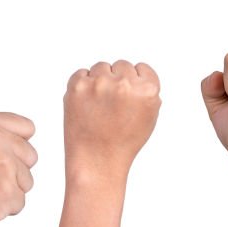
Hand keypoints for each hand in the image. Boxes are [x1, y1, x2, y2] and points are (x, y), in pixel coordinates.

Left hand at [64, 60, 160, 179]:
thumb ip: (147, 92)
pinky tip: (87, 105)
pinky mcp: (77, 86)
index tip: (129, 99)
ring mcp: (99, 83)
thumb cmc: (124, 142)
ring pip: (101, 67)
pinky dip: (83, 86)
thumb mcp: (149, 118)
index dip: (136, 83)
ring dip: (100, 81)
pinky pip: (82, 73)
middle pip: (122, 65)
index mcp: (148, 91)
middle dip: (118, 81)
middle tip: (112, 106)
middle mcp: (124, 84)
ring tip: (99, 107)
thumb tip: (137, 72)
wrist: (97, 161)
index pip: (142, 68)